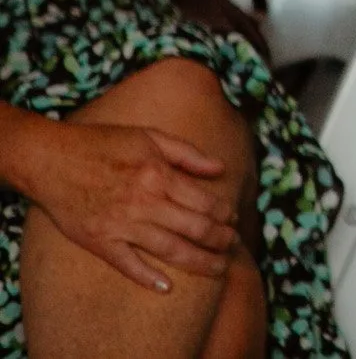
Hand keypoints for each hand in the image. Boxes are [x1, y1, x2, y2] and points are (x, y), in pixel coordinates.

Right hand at [20, 119, 236, 292]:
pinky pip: (128, 265)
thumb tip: (221, 168)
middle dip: (221, 239)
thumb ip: (188, 153)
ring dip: (200, 261)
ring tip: (219, 267)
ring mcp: (121, 225)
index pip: (205, 202)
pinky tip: (167, 287)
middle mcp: (144, 202)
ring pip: (170, 249)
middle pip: (195, 228)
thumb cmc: (102, 143)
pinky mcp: (99, 241)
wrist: (50, 160)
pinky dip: (148, 278)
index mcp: (159, 175)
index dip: (226, 213)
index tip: (235, 218)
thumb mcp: (150, 136)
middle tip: (234, 245)